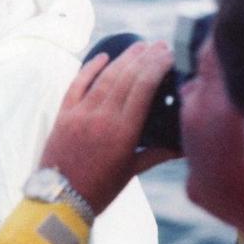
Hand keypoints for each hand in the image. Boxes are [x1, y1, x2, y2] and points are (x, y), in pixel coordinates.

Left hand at [40, 41, 175, 214]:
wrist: (59, 199)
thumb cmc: (99, 189)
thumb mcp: (131, 172)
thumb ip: (157, 154)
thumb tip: (184, 146)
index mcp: (122, 132)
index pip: (143, 88)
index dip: (156, 67)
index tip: (169, 55)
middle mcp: (101, 118)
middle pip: (126, 78)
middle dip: (144, 58)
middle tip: (158, 45)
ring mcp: (80, 114)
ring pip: (105, 78)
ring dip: (123, 59)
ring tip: (138, 47)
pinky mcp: (63, 114)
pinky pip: (77, 84)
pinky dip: (90, 68)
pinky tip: (103, 56)